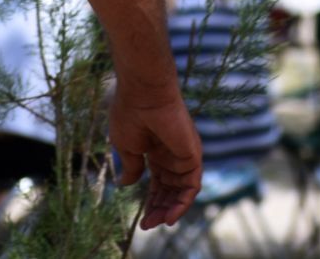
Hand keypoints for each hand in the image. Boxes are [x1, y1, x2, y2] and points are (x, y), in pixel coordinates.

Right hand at [111, 77, 203, 228]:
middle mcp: (172, 155)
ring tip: (156, 223)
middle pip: (170, 190)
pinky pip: (191, 187)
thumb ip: (131, 166)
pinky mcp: (193, 156)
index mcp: (155, 150)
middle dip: (159, 208)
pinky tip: (170, 216)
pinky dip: (182, 203)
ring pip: (181, 191)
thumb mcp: (126, 146)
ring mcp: (184, 156)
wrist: (143, 94)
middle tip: (147, 225)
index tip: (140, 219)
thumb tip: (127, 183)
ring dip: (170, 210)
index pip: (157, 183)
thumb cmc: (130, 114)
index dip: (150, 201)